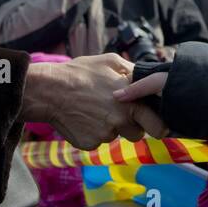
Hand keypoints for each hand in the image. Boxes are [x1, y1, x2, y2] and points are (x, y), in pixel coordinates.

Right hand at [22, 54, 168, 147]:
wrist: (49, 90)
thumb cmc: (80, 73)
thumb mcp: (111, 62)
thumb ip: (134, 73)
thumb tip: (149, 78)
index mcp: (132, 104)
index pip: (158, 126)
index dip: (157, 124)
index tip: (153, 121)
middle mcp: (121, 123)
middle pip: (138, 134)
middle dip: (133, 126)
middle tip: (119, 112)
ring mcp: (104, 135)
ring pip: (116, 136)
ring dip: (111, 127)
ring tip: (95, 109)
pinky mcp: (90, 144)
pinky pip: (97, 140)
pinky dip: (92, 131)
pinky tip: (83, 117)